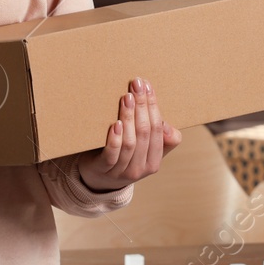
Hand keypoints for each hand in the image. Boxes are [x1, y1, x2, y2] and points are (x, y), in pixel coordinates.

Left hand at [78, 77, 181, 191]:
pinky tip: (115, 123)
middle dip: (142, 106)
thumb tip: (166, 124)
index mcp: (154, 162)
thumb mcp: (144, 150)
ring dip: (129, 117)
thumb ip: (158, 138)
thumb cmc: (124, 157)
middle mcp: (141, 168)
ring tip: (126, 97)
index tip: (148, 86)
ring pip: (130, 142)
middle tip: (137, 84)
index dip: (154, 107)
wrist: (98, 180)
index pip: (158, 130)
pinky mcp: (104, 170)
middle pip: (145, 133)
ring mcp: (122, 171)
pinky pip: (112, 154)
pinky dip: (115, 138)